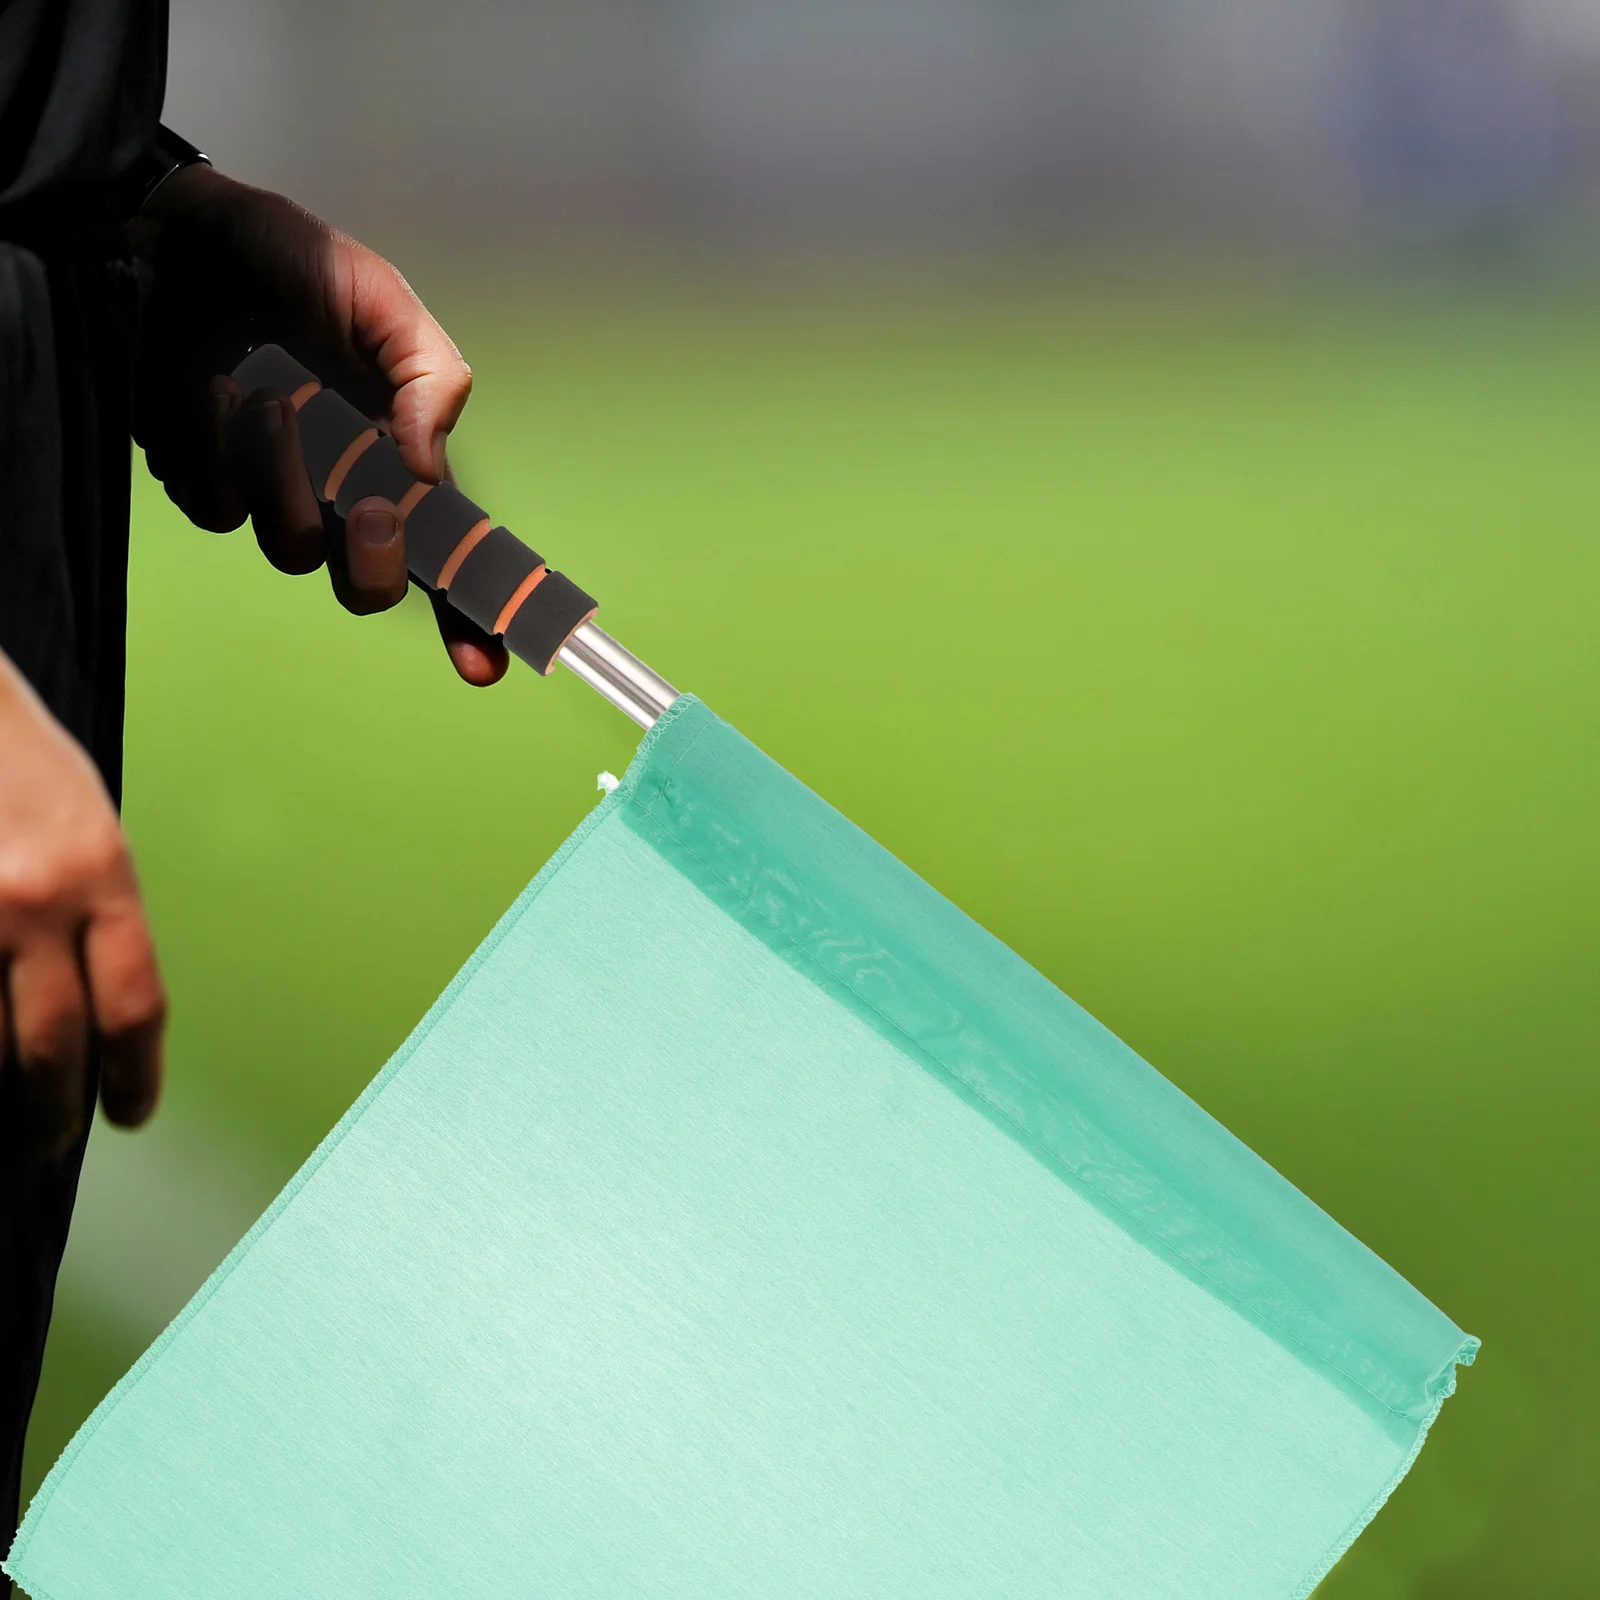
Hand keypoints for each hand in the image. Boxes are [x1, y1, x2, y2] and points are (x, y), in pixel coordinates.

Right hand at [0, 654, 163, 1156]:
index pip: (135, 1005)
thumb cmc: (16, 759)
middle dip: (56, 1109)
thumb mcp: (85, 824)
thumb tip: (98, 1006)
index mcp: (100, 873)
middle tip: (51, 1141)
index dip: (136, 1076)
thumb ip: (96, 908)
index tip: (131, 1112)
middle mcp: (34, 899)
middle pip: (56, 1044)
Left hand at [131, 165, 505, 685]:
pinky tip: (210, 390)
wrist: (166, 225)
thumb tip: (429, 470)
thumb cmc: (282, 256)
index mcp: (392, 455)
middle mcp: (334, 486)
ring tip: (266, 395)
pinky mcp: (198, 476)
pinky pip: (216, 508)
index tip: (485, 666)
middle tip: (374, 511)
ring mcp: (265, 489)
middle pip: (367, 585)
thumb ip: (428, 377)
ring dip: (284, 480)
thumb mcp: (379, 298)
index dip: (469, 617)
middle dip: (377, 564)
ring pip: (289, 547)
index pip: (444, 552)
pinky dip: (215, 452)